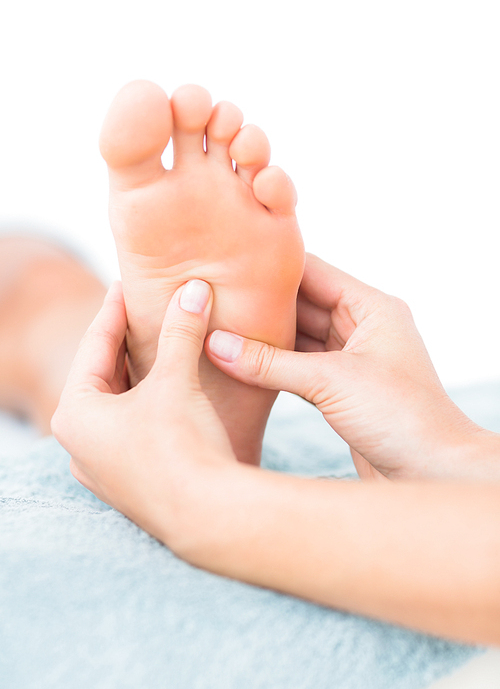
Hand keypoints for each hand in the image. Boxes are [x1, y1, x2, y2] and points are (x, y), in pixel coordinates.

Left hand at [51, 279, 236, 547]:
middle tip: (144, 307)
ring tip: (159, 343)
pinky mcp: (129, 481)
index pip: (94, 346)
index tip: (129, 281)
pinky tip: (170, 390)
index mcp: (76, 414)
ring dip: (140, 372)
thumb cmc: (181, 448)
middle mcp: (80, 443)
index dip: (115, 308)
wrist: (209, 516)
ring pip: (119, 403)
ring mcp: (103, 467)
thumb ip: (181, 331)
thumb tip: (193, 289)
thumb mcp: (177, 381)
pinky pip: (132, 427)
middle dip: (126, 340)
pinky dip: (149, 401)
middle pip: (103, 375)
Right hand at [206, 254, 484, 480]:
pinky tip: (242, 363)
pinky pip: (299, 368)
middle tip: (218, 300)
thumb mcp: (331, 382)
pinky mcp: (341, 391)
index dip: (273, 269)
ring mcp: (352, 360)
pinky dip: (273, 367)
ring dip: (266, 338)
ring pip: (299, 339)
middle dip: (264, 306)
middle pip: (303, 305)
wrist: (431, 473)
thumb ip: (270, 363)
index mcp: (372, 308)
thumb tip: (216, 344)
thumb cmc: (401, 418)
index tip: (232, 265)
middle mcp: (363, 328)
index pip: (315, 272)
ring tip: (221, 329)